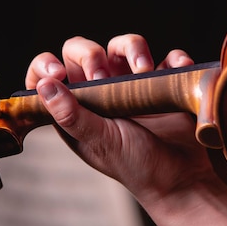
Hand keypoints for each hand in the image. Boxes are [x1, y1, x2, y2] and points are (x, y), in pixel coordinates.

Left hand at [24, 34, 215, 203]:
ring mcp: (133, 86)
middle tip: (103, 76)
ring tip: (145, 70)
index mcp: (77, 109)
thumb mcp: (100, 141)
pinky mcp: (163, 84)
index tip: (58, 73)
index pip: (48, 77)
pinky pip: (165, 58)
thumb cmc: (136, 166)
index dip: (46, 66)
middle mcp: (101, 93)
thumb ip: (72, 115)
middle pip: (84, 50)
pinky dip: (173, 59)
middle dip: (91, 53)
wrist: (182, 179)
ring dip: (133, 48)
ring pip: (124, 46)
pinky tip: (176, 69)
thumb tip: (44, 86)